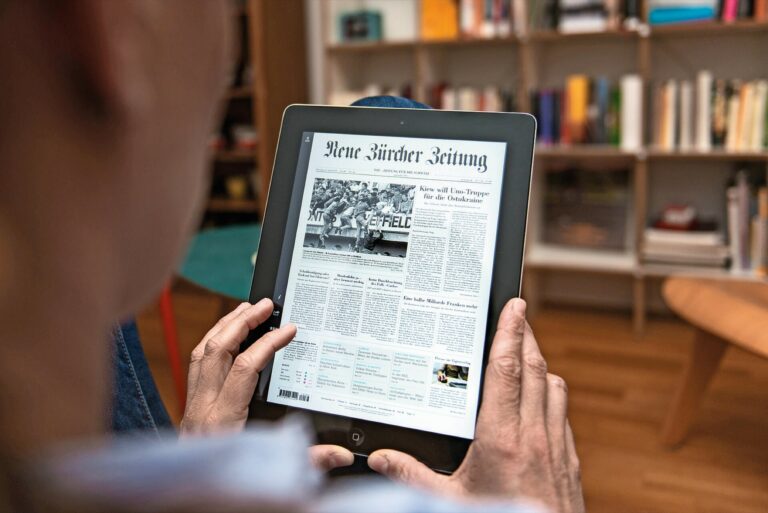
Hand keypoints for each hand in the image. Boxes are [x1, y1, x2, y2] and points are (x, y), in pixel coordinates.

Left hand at [180, 298, 353, 471]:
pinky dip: (211, 342)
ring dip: (224, 326)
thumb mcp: (272, 473)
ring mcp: (193, 405)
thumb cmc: (228, 484)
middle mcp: (203, 407)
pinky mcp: (190, 406)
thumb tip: (340, 454)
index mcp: (224, 419)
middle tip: (264, 305)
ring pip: (202, 353)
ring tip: (245, 310)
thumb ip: (307, 462)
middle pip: (217, 350)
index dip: (268, 344)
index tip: (289, 330)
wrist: (191, 501)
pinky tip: (225, 335)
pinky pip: (196, 363)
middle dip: (241, 322)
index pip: (244, 368)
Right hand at [367, 299, 584, 512]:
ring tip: (526, 352)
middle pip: (535, 369)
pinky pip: (563, 414)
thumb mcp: (449, 504)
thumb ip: (413, 477)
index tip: (515, 307)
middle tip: (518, 315)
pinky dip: (551, 395)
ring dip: (541, 365)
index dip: (510, 333)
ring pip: (554, 387)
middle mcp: (535, 435)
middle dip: (527, 337)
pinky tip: (540, 400)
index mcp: (502, 439)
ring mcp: (557, 446)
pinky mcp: (570, 461)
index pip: (508, 371)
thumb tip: (382, 458)